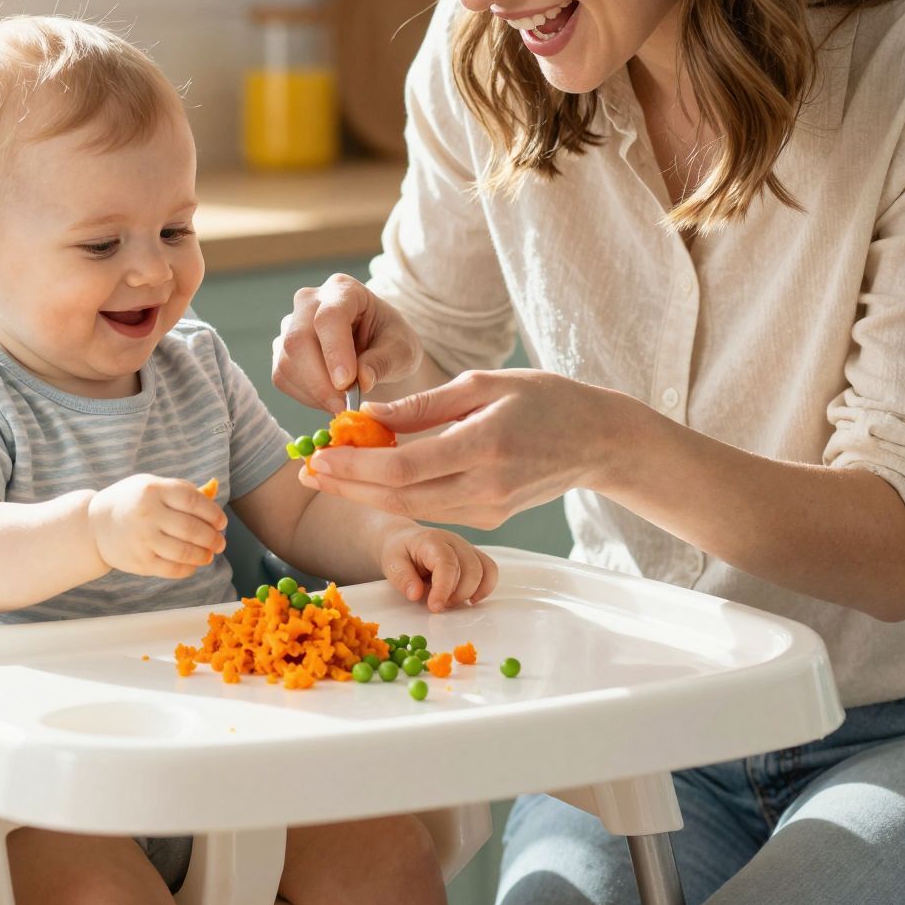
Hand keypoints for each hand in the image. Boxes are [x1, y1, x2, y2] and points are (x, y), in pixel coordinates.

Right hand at [87, 475, 226, 578]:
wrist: (94, 524)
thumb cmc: (131, 501)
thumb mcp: (152, 486)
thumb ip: (181, 490)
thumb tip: (214, 496)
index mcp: (154, 491)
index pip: (193, 501)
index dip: (213, 513)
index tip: (222, 522)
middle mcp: (148, 515)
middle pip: (192, 529)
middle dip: (213, 538)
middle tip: (221, 542)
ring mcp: (143, 540)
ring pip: (185, 552)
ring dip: (204, 555)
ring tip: (210, 554)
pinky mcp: (140, 562)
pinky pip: (172, 569)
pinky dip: (188, 569)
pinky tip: (194, 564)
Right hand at [272, 274, 422, 411]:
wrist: (377, 346)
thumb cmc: (391, 341)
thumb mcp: (402, 350)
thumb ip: (383, 362)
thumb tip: (362, 380)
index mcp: (344, 290)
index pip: (329, 317)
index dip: (334, 351)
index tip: (346, 384)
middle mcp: (310, 301)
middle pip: (298, 339)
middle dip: (319, 380)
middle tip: (343, 406)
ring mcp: (291, 324)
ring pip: (286, 362)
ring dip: (314, 392)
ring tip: (343, 402)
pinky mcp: (282, 350)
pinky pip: (282, 377)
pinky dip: (305, 396)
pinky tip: (329, 398)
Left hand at [301, 369, 623, 528]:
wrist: (598, 441)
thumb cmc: (545, 400)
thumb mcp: (484, 383)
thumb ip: (423, 405)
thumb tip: (367, 417)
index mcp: (484, 445)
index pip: (403, 467)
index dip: (354, 467)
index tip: (318, 455)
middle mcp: (485, 487)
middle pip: (399, 497)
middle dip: (347, 487)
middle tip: (306, 473)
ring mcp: (489, 510)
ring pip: (412, 509)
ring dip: (365, 495)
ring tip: (326, 477)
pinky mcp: (490, 520)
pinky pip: (433, 510)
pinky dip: (397, 496)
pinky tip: (371, 480)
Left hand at [378, 524, 498, 611]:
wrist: (404, 540)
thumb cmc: (399, 552)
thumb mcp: (391, 563)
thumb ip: (403, 578)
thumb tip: (416, 594)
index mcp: (433, 540)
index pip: (447, 564)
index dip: (444, 588)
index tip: (435, 607)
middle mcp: (455, 541)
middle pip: (471, 569)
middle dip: (456, 595)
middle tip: (437, 604)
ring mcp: (467, 548)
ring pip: (484, 571)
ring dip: (470, 593)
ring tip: (450, 601)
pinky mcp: (474, 557)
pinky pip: (490, 571)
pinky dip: (484, 588)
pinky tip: (470, 599)